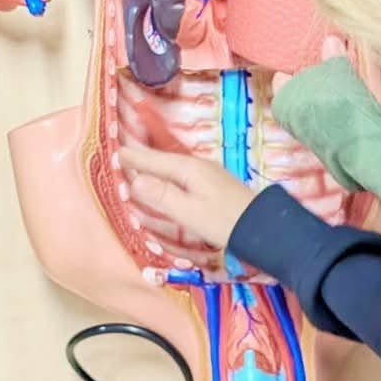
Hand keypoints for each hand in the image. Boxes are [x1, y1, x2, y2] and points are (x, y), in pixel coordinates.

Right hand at [119, 143, 258, 249]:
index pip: (155, 161)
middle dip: (143, 158)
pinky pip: (183, 173)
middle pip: (164, 160)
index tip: (115, 152)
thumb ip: (162, 196)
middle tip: (122, 154)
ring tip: (139, 164)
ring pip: (174, 166)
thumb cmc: (225, 221)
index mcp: (189, 170)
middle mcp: (198, 166)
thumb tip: (135, 180)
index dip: (135, 159)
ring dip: (155, 165)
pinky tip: (167, 179)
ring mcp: (208, 174)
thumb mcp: (190, 212)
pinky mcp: (214, 184)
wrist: (264, 228)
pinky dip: (168, 173)